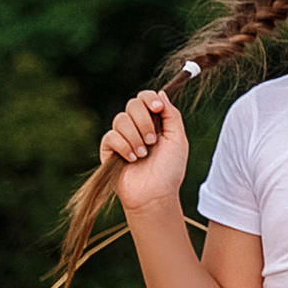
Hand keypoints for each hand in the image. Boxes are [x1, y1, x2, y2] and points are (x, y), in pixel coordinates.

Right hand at [100, 87, 189, 223]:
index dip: (149, 98)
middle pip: (132, 104)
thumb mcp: (178, 140)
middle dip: (144, 121)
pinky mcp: (108, 149)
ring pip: (121, 119)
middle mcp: (137, 126)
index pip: (145, 97)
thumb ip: (171, 115)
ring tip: (143, 155)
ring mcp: (122, 137)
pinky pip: (111, 136)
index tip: (157, 108)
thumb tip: (161, 93)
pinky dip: (123, 146)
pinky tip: (132, 159)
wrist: (156, 195)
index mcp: (154, 122)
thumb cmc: (170, 171)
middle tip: (152, 141)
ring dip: (135, 137)